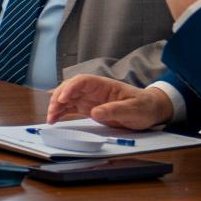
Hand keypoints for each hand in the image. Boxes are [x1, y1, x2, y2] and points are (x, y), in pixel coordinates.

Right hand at [46, 73, 173, 129]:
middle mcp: (93, 90)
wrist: (149, 111)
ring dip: (56, 107)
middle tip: (52, 111)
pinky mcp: (88, 109)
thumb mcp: (133, 109)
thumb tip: (95, 112)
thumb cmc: (144, 106)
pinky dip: (61, 113)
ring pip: (67, 99)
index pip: (82, 81)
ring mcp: (90, 99)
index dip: (70, 88)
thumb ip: (115, 110)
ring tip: (50, 118)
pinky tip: (54, 119)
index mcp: (104, 85)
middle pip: (70, 88)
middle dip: (58, 98)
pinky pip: (70, 108)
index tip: (63, 98)